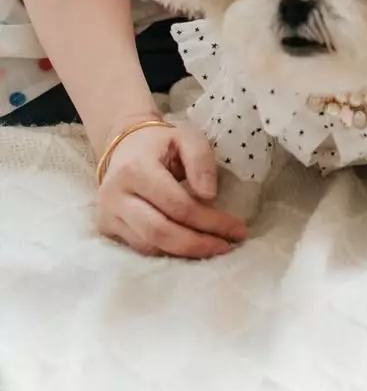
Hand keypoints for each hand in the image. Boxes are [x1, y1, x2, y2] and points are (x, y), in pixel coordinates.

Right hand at [97, 118, 248, 258]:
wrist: (124, 145)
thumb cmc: (160, 143)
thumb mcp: (186, 137)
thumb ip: (200, 160)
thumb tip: (209, 196)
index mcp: (136, 169)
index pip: (177, 204)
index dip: (208, 220)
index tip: (236, 229)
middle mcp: (117, 195)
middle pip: (160, 231)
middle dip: (197, 243)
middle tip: (226, 246)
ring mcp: (108, 214)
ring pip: (148, 246)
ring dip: (184, 253)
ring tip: (212, 249)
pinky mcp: (106, 228)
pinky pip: (139, 248)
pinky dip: (166, 253)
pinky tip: (189, 249)